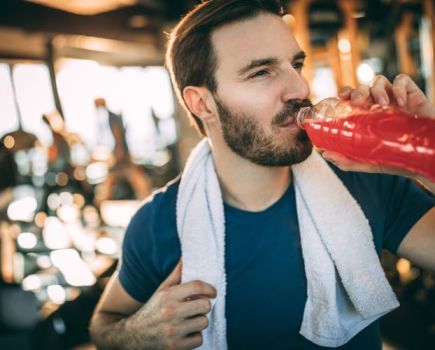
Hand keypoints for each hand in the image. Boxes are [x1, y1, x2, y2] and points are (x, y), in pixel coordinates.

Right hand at [125, 260, 215, 349]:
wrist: (133, 336)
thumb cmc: (152, 310)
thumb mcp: (161, 291)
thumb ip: (175, 275)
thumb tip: (184, 258)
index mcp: (167, 296)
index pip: (197, 286)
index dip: (209, 288)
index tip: (212, 292)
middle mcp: (170, 312)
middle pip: (205, 305)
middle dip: (204, 306)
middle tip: (198, 307)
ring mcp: (173, 331)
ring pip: (204, 322)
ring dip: (199, 321)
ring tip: (190, 320)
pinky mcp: (175, 347)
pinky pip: (199, 339)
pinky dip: (194, 337)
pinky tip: (185, 333)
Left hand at [322, 74, 434, 192]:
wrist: (423, 158)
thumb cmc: (395, 158)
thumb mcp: (367, 162)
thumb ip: (346, 160)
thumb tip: (324, 154)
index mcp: (365, 115)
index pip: (350, 97)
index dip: (345, 93)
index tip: (341, 98)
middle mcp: (378, 105)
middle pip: (362, 87)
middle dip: (358, 91)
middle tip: (359, 102)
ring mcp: (394, 98)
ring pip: (379, 80)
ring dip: (377, 89)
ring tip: (382, 103)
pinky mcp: (412, 94)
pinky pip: (402, 80)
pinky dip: (399, 87)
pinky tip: (400, 102)